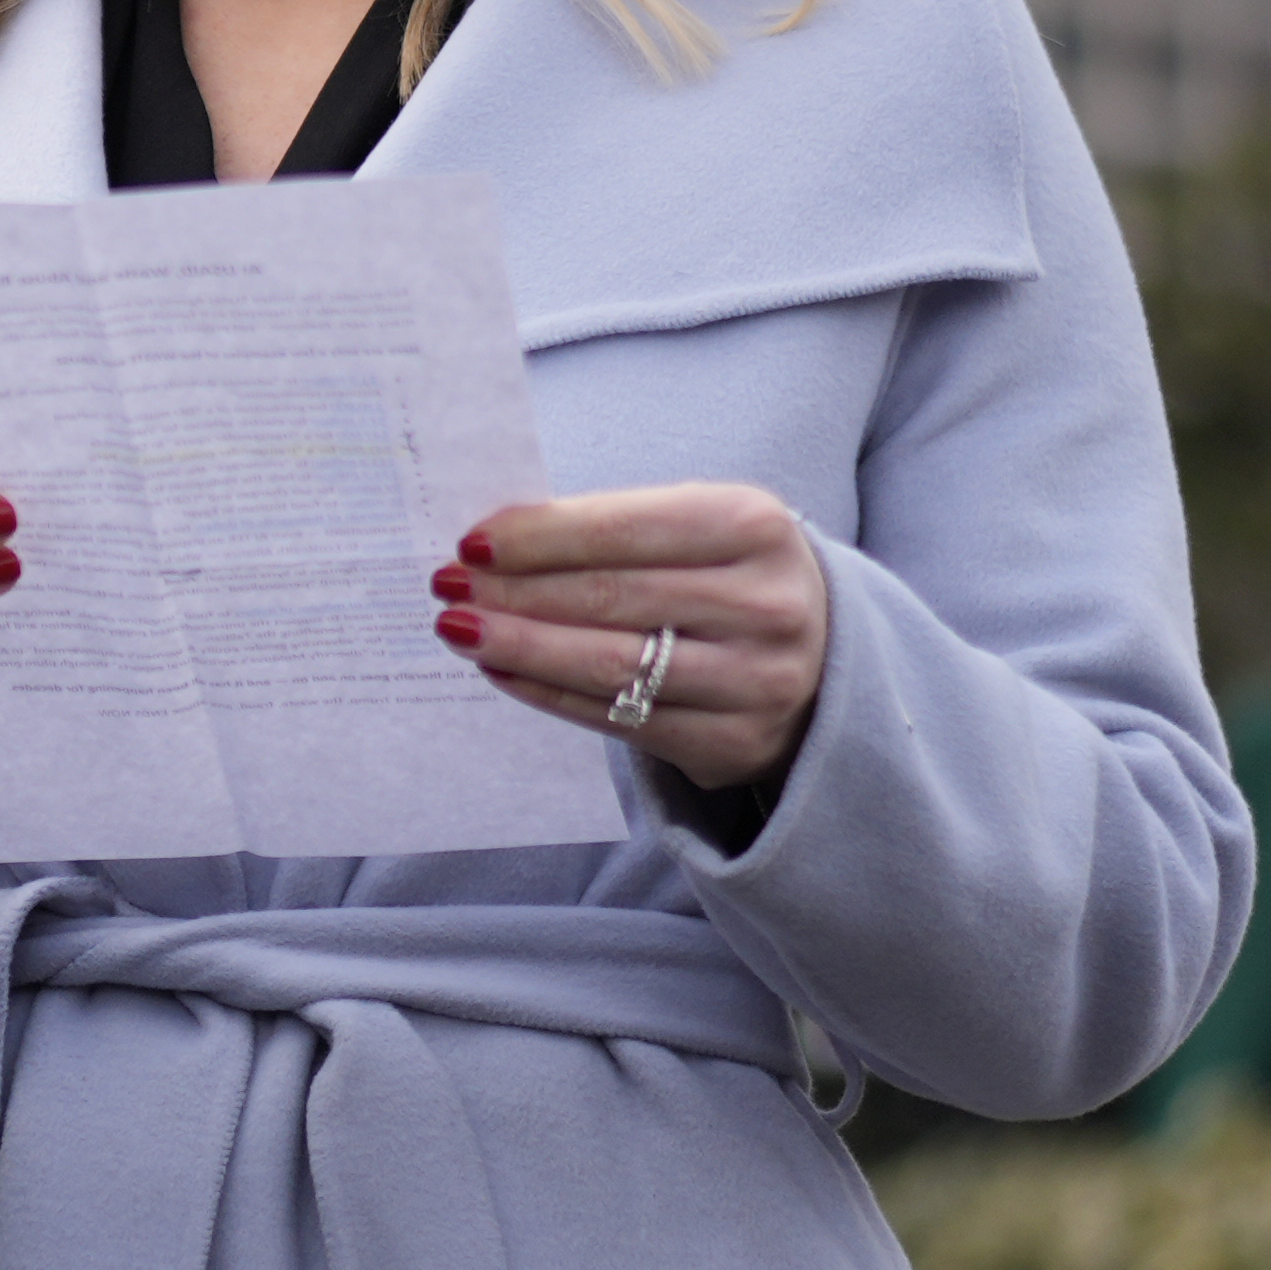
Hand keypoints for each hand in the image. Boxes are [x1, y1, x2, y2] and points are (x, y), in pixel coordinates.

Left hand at [433, 484, 830, 793]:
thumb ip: (611, 528)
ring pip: (611, 666)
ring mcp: (758, 682)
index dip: (540, 537)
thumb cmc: (726, 575)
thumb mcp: (696, 527)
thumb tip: (492, 543)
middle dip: (515, 594)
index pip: (626, 528)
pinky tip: (501, 671)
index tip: (470, 543)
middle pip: (612, 599)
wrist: (824, 657)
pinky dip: (548, 694)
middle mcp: (767, 606)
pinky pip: (619, 720)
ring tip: (459, 630)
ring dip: (520, 647)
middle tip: (446, 588)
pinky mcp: (734, 742)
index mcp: (756, 527)